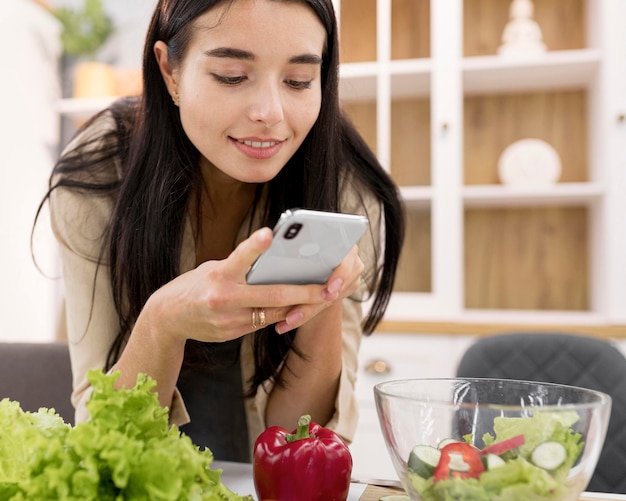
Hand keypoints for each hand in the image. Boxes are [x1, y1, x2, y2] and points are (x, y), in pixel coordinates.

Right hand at [146, 228, 359, 342]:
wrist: (167, 319)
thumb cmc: (193, 285)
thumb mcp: (212, 269)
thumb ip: (240, 267)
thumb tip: (274, 262)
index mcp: (218, 276)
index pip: (239, 258)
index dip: (254, 247)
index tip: (269, 233)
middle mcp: (224, 299)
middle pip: (271, 295)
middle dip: (304, 292)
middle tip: (329, 287)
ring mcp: (229, 320)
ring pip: (273, 313)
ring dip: (298, 305)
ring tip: (322, 296)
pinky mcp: (232, 334)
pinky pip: (262, 323)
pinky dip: (279, 313)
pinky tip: (295, 306)